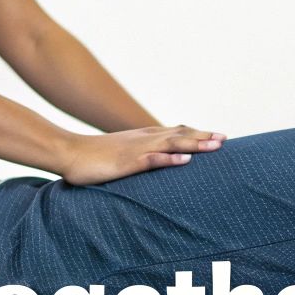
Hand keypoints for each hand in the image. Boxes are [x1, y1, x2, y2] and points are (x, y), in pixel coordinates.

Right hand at [57, 126, 225, 185]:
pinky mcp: (126, 162)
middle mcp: (144, 139)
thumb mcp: (120, 155)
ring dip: (194, 144)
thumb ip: (138, 157)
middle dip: (204, 137)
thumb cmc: (92, 158)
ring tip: (215, 146)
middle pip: (180, 135)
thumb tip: (152, 163)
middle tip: (226, 140)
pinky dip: (169, 158)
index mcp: (143, 138)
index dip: (198, 134)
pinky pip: (150, 159)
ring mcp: (136, 150)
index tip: (219, 137)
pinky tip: (184, 160)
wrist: (68, 152)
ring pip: (171, 144)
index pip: (176, 132)